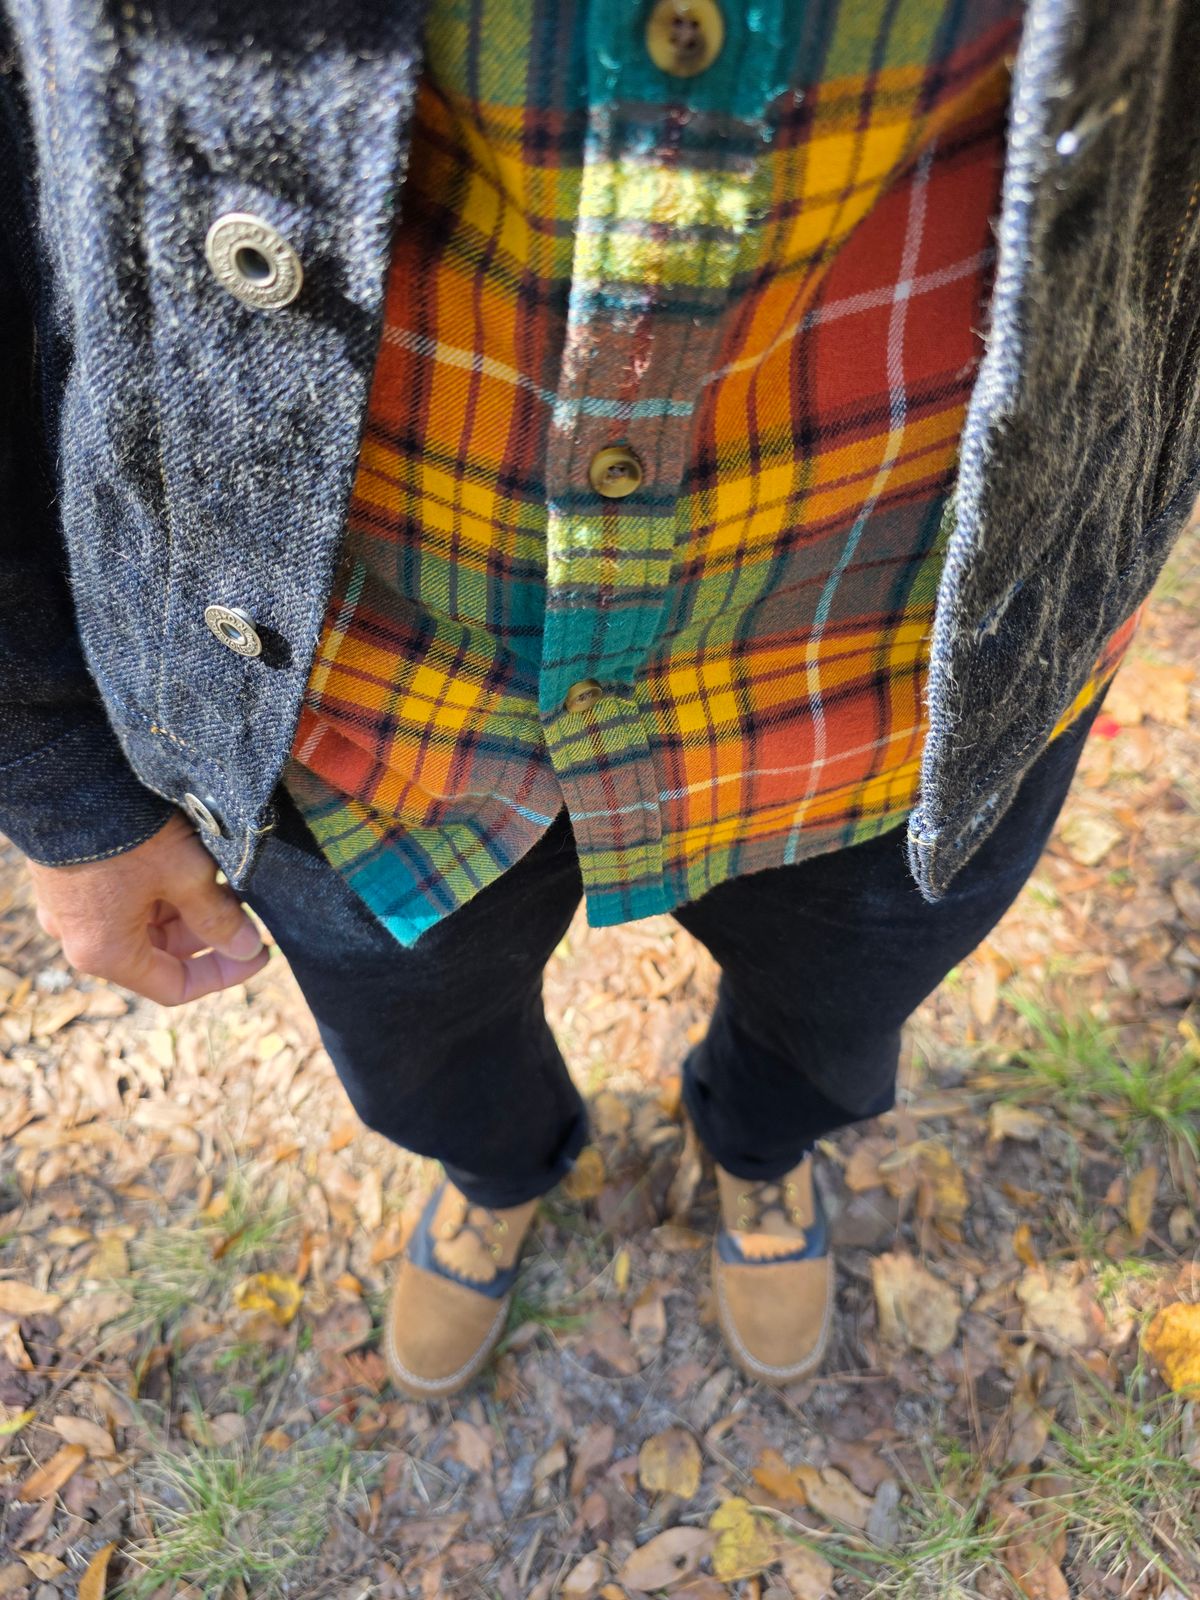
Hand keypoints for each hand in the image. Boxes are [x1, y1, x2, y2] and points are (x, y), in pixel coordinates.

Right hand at [27, 813, 269, 1004]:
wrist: (67, 775)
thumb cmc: (127, 832)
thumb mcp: (184, 875)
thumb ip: (217, 918)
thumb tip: (246, 948)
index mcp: (106, 953)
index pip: (174, 987)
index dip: (224, 973)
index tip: (259, 951)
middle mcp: (81, 938)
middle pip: (159, 953)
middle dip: (206, 931)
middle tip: (243, 903)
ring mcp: (70, 908)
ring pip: (142, 923)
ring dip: (184, 907)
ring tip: (220, 877)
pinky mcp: (68, 878)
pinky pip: (121, 898)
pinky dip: (158, 889)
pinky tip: (187, 861)